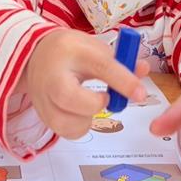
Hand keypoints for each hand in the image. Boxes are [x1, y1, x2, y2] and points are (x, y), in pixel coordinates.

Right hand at [25, 29, 148, 138]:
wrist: (37, 56)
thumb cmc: (72, 52)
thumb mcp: (95, 49)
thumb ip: (120, 62)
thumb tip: (143, 70)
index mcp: (71, 51)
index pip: (100, 66)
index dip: (123, 81)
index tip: (140, 94)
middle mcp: (52, 75)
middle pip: (69, 97)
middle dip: (93, 104)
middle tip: (103, 98)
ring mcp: (43, 97)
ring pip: (64, 122)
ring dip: (86, 119)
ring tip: (90, 104)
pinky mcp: (42, 115)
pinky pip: (64, 132)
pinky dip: (78, 127)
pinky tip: (81, 114)